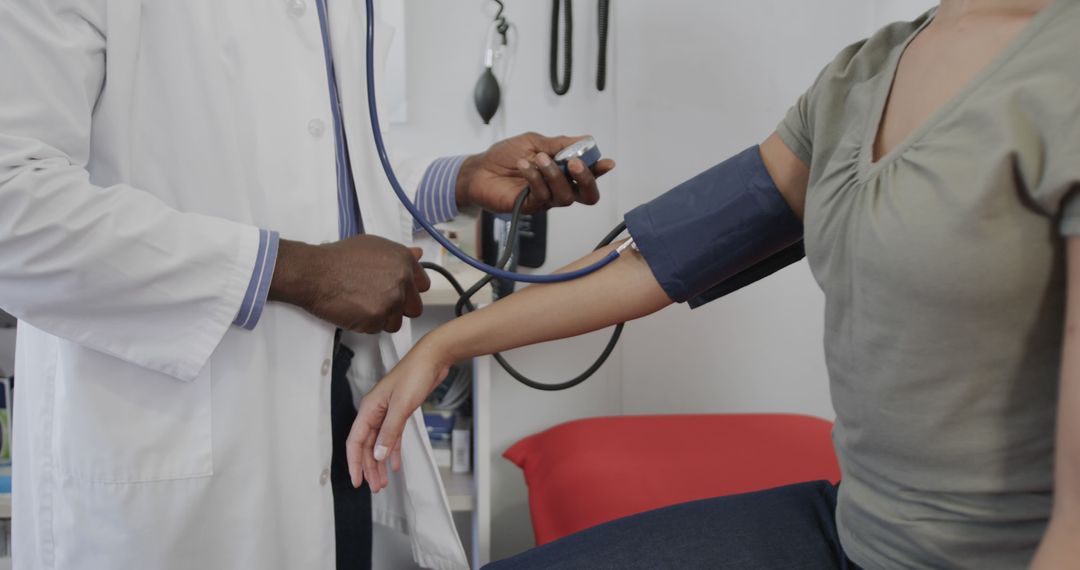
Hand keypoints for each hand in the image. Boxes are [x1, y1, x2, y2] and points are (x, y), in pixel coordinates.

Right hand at [268, 235, 430, 332]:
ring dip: (381, 319)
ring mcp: (391, 300)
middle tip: (377, 302)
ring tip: (361, 305)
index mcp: (404, 261)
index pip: (423, 285)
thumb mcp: (372, 245)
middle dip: (398, 309)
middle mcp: (402, 280)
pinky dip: (364, 325)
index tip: (399, 292)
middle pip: (414, 308)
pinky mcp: (376, 318)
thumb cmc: (338, 258)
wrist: (315, 272)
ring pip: (395, 322)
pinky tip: (353, 310)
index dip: (409, 290)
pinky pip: (376, 329)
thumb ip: (399, 254)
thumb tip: (418, 255)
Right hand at [346, 340, 452, 491]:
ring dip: (380, 463)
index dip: (354, 462)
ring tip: (383, 481)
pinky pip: (392, 437)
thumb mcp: (401, 406)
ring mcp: (387, 413)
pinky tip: (395, 465)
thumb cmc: (414, 374)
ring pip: (379, 444)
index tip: (357, 480)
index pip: (356, 441)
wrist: (433, 360)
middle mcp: (375, 412)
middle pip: (367, 446)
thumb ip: (389, 432)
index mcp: (369, 409)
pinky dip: (393, 451)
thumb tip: (378, 454)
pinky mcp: (399, 413)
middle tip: (375, 486)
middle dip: (369, 467)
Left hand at [456, 132, 616, 213]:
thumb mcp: (534, 142)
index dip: (599, 170)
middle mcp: (558, 188)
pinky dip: (535, 178)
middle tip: (574, 163)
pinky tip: (524, 166)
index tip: (607, 163)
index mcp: (563, 171)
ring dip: (554, 174)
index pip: (588, 174)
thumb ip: (559, 144)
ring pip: (565, 196)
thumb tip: (586, 140)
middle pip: (587, 194)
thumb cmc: (505, 156)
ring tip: (538, 158)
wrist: (479, 170)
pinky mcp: (530, 207)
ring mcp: (546, 199)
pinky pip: (542, 196)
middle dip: (586, 179)